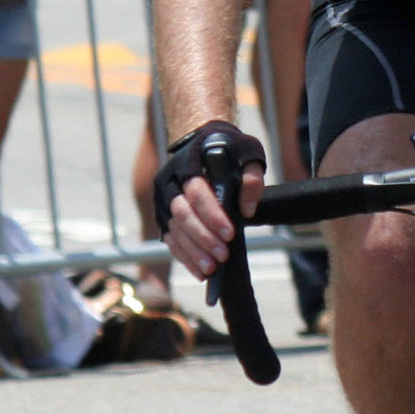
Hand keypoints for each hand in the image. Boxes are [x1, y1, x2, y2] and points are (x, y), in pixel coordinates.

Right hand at [154, 121, 266, 278]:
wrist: (204, 142)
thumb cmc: (230, 149)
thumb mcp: (248, 153)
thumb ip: (251, 177)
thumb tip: (247, 210)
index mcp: (187, 162)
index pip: (196, 191)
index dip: (212, 214)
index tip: (230, 233)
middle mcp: (169, 181)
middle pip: (181, 213)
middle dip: (203, 237)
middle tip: (223, 254)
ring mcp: (162, 199)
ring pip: (174, 229)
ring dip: (193, 251)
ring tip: (211, 268)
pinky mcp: (162, 215)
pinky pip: (170, 239)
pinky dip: (185, 257)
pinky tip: (200, 271)